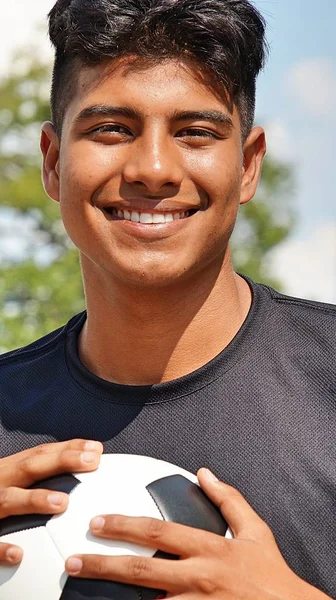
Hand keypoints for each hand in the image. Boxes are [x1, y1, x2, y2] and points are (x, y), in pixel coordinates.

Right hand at [0, 438, 102, 565]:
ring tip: (62, 503)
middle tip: (91, 462)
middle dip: (61, 461)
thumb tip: (78, 469)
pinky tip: (18, 554)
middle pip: (30, 467)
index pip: (40, 453)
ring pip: (8, 500)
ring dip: (35, 500)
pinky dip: (0, 547)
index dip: (68, 448)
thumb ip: (32, 476)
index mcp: (7, 470)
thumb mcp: (6, 480)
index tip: (97, 448)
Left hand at [65, 468, 330, 598]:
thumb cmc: (270, 572)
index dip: (124, 526)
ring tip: (82, 591)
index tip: (97, 522)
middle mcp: (197, 578)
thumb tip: (205, 472)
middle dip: (103, 564)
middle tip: (73, 561)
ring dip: (113, 597)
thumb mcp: (255, 529)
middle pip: (142, 570)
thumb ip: (229, 499)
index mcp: (209, 548)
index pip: (158, 533)